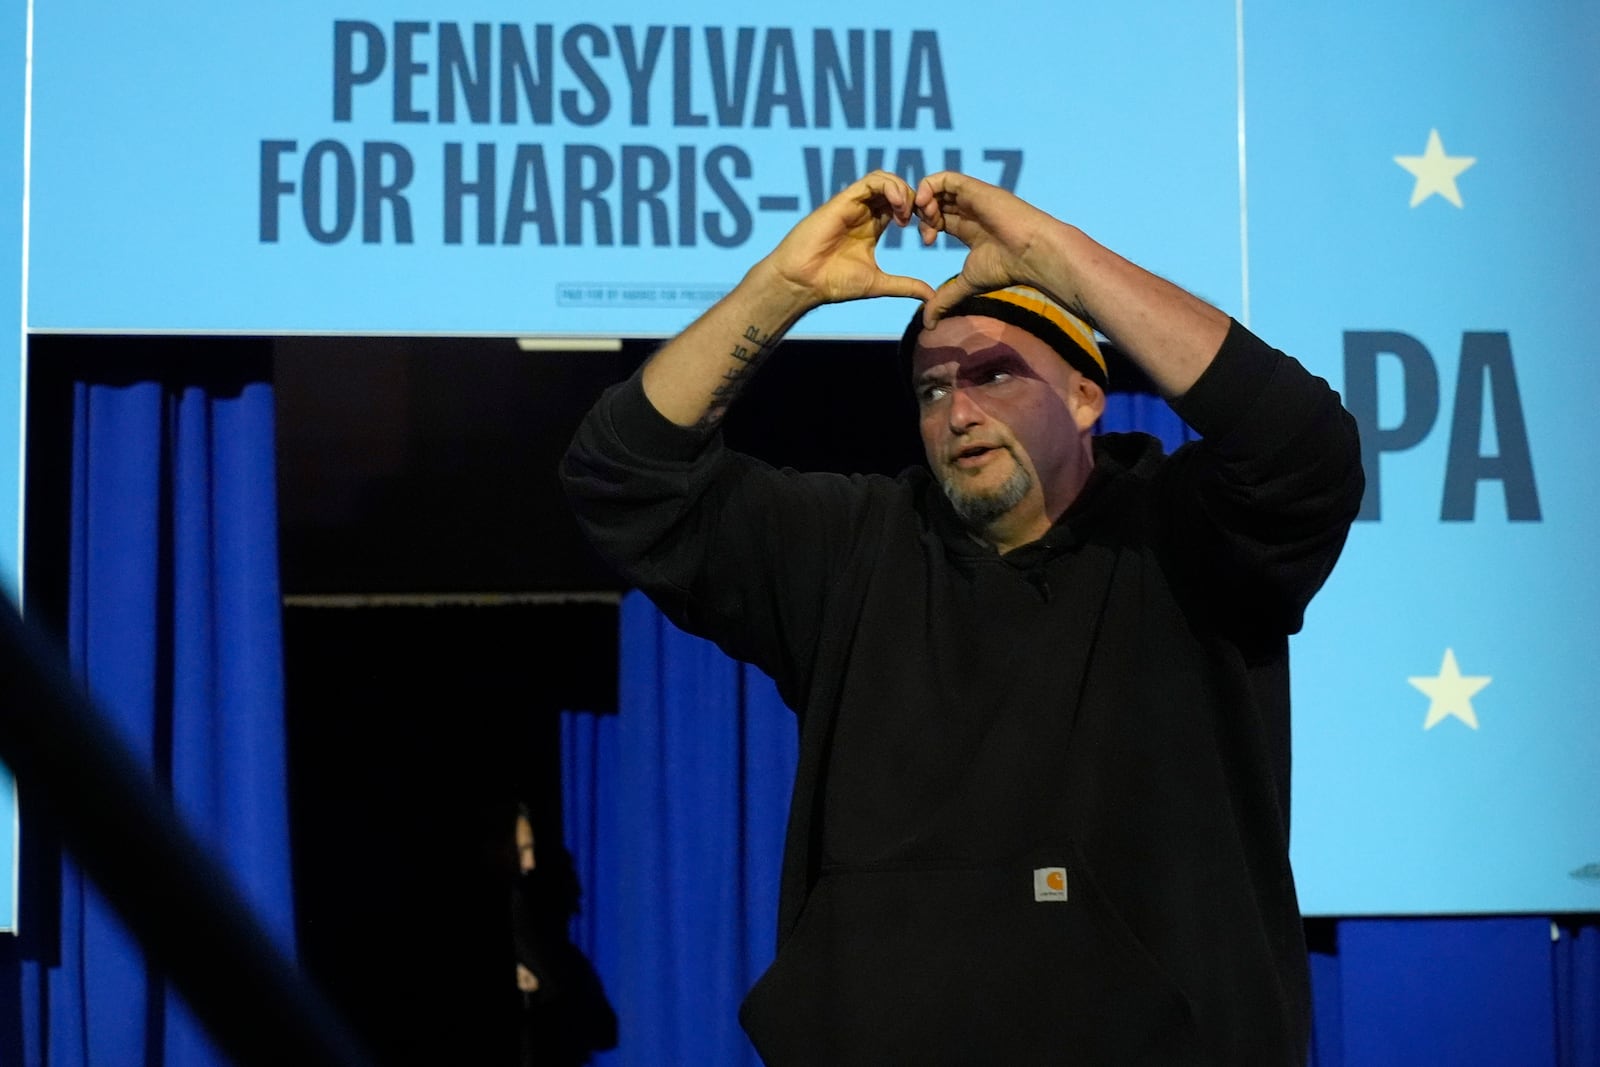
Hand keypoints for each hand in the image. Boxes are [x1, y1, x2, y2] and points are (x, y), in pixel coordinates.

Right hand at [763, 171, 935, 308]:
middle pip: (897, 189)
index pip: (903, 206)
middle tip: (924, 221)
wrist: (804, 282)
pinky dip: (889, 187)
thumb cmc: (833, 283)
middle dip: (917, 200)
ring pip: (885, 180)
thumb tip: (931, 296)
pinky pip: (871, 181)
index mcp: (873, 227)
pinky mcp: (844, 200)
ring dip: (903, 191)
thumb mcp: (878, 283)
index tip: (929, 234)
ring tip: (907, 214)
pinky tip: (897, 206)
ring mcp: (854, 205)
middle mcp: (864, 212)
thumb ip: (905, 285)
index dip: (921, 214)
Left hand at [913, 172, 1068, 324]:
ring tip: (926, 219)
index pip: (938, 216)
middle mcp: (969, 209)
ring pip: (937, 187)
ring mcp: (971, 197)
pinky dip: (928, 187)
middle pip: (935, 200)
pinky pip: (944, 178)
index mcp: (968, 227)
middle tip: (925, 232)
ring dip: (923, 201)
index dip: (925, 225)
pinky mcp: (974, 188)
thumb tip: (927, 325)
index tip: (926, 242)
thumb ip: (945, 300)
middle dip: (921, 213)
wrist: (1031, 253)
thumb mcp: (966, 284)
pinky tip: (927, 207)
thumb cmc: (1006, 268)